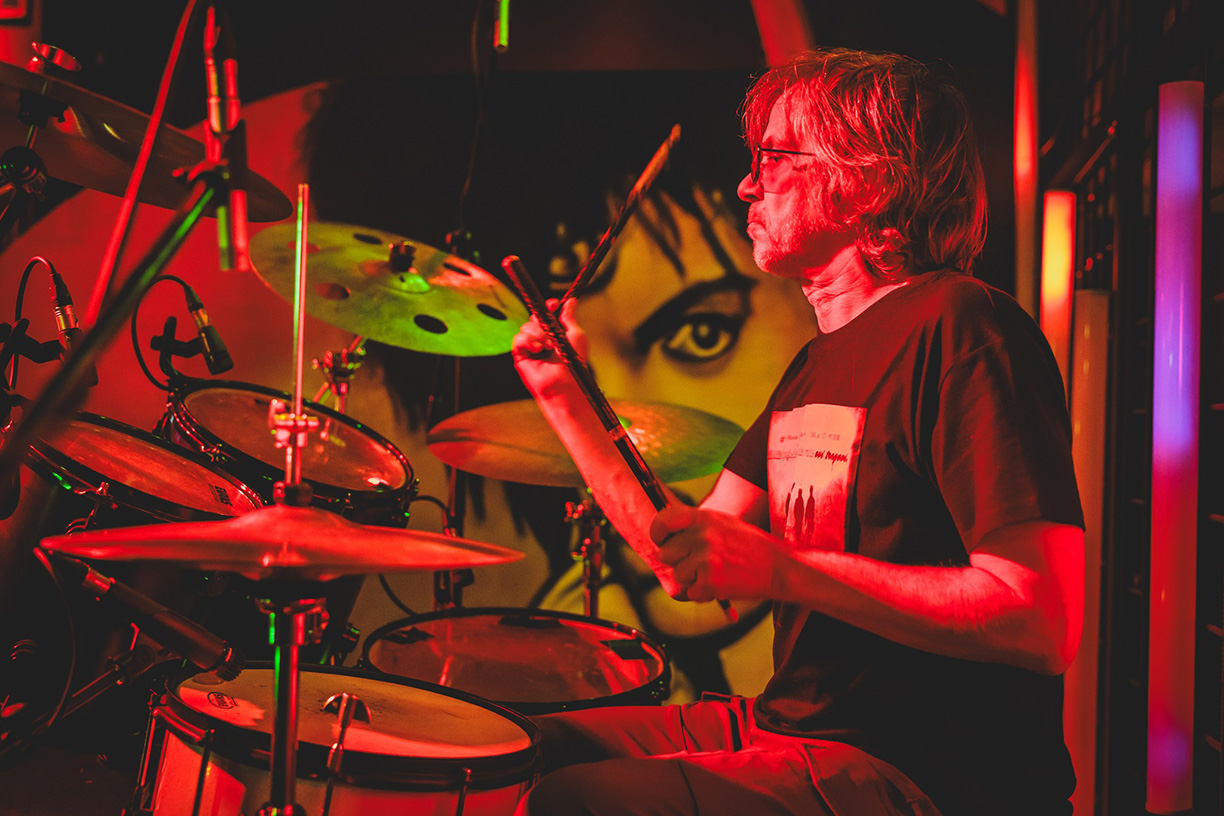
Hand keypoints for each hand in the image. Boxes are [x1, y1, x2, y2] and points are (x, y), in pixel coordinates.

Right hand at [511, 298, 587, 398]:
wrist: (564, 382)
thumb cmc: (573, 363)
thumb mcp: (576, 335)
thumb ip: (570, 317)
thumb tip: (570, 301)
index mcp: (554, 332)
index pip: (546, 313)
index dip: (548, 307)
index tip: (553, 305)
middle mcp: (541, 338)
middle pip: (534, 317)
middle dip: (543, 322)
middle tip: (552, 334)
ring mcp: (530, 346)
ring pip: (526, 327)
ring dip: (538, 334)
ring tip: (548, 347)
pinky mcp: (520, 355)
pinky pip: (518, 338)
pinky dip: (528, 342)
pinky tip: (537, 350)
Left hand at [650, 504, 776, 601]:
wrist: (777, 567)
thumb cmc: (749, 545)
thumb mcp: (722, 523)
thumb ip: (695, 525)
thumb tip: (666, 532)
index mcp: (703, 518)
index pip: (663, 521)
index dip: (658, 533)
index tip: (661, 541)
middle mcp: (702, 536)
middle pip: (665, 553)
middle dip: (678, 561)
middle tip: (698, 563)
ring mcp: (706, 559)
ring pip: (678, 575)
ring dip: (692, 578)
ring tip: (716, 572)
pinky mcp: (711, 582)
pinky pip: (691, 593)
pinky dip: (703, 593)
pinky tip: (722, 583)